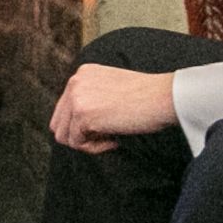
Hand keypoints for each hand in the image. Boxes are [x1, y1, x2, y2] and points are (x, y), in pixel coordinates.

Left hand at [49, 63, 177, 154]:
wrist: (164, 97)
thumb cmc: (148, 97)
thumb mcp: (113, 89)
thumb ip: (92, 99)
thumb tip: (75, 128)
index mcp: (82, 74)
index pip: (63, 110)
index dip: (82, 127)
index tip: (107, 127)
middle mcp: (75, 82)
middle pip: (58, 125)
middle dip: (80, 137)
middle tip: (106, 136)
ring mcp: (77, 97)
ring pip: (64, 137)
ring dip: (87, 143)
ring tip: (111, 137)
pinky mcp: (82, 114)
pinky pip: (78, 144)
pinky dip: (96, 148)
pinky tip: (114, 139)